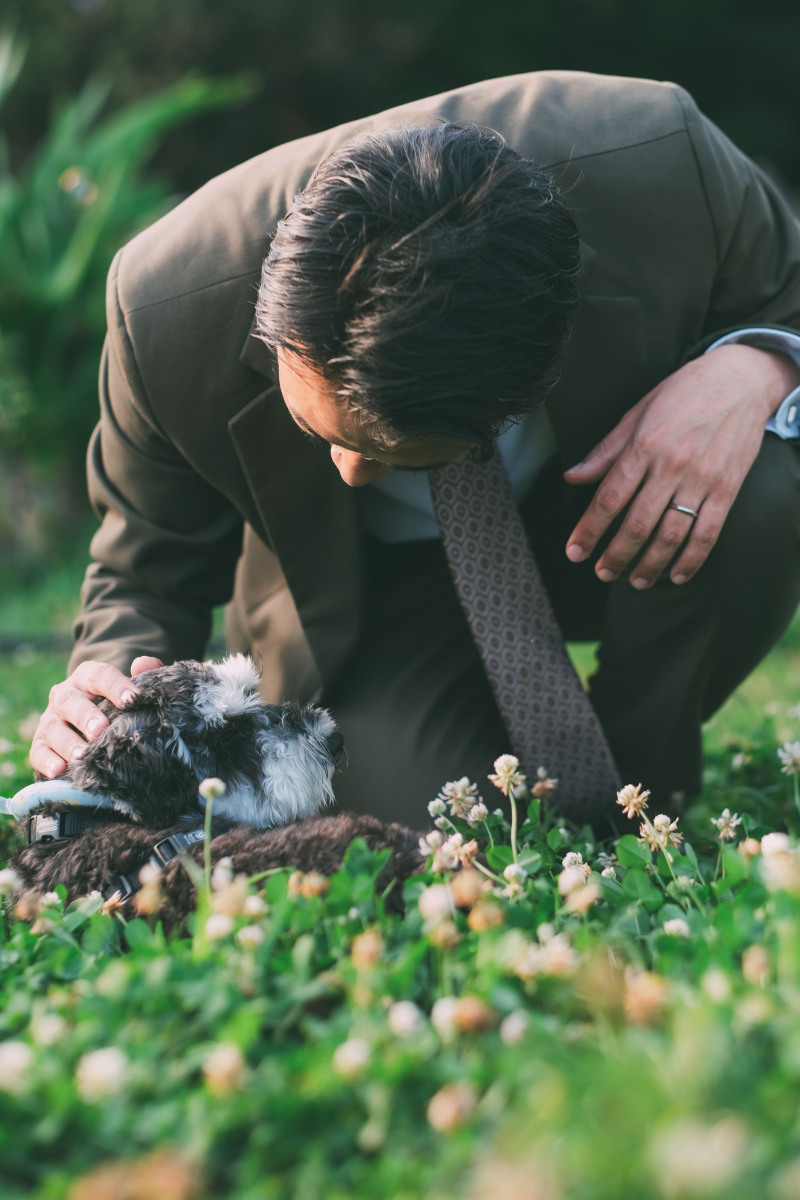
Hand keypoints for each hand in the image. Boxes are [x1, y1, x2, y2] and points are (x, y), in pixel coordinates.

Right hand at [30, 656, 163, 778]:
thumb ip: (144, 675)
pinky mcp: (41, 744)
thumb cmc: (119, 705)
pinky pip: (38, 752)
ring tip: (83, 755)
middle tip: (101, 729)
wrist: (95, 723)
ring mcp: (50, 720)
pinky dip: (47, 762)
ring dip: (67, 743)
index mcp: (88, 677)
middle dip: (86, 716)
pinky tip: (59, 771)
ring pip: (53, 728)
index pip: (101, 675)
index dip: (117, 686)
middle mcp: (65, 695)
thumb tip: (143, 663)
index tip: (133, 700)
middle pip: (71, 701)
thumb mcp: (131, 689)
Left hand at [563, 345, 799, 587]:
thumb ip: (606, 451)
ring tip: (634, 580)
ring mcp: (702, 479)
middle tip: (601, 573)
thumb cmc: (684, 393)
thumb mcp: (638, 413)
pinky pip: (708, 533)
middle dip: (615, 555)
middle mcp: (672, 465)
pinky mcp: (728, 489)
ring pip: (671, 534)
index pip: (609, 497)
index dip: (589, 529)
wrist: (741, 379)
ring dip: (649, 564)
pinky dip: (691, 559)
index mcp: (645, 445)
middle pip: (637, 523)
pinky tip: (676, 575)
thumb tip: (572, 477)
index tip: (575, 551)